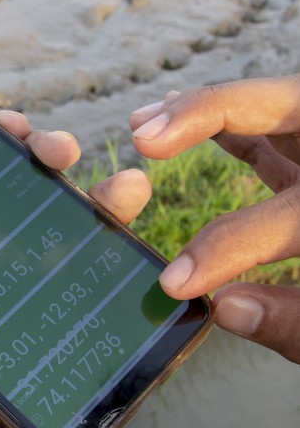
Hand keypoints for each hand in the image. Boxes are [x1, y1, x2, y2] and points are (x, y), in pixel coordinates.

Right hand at [130, 75, 299, 362]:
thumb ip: (294, 323)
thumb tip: (222, 309)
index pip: (281, 222)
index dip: (222, 252)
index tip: (174, 284)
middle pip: (280, 108)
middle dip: (205, 115)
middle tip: (145, 137)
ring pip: (265, 104)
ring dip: (197, 110)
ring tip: (143, 125)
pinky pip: (262, 129)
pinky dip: (217, 123)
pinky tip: (173, 120)